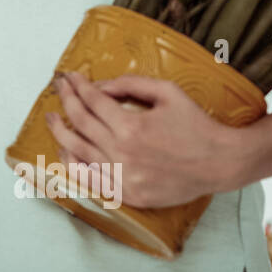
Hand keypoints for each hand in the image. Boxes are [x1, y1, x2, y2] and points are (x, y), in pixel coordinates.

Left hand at [45, 70, 237, 208]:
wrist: (220, 163)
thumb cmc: (195, 124)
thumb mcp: (167, 92)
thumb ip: (130, 84)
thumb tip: (98, 86)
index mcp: (131, 126)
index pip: (92, 101)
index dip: (77, 86)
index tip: (69, 77)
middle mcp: (122, 153)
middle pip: (79, 123)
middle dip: (65, 101)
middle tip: (58, 89)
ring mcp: (123, 177)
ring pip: (78, 152)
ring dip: (60, 133)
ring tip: (51, 119)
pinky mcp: (128, 194)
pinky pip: (90, 180)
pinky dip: (73, 165)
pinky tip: (65, 152)